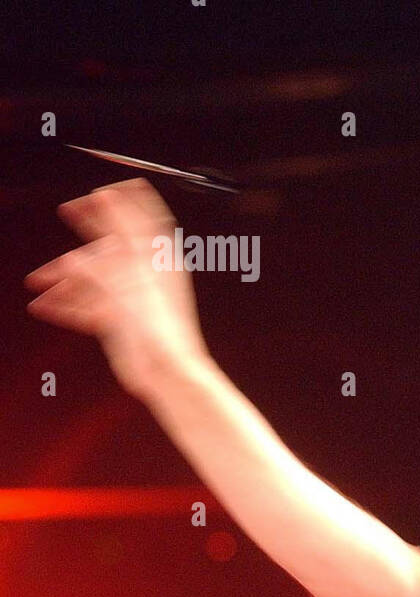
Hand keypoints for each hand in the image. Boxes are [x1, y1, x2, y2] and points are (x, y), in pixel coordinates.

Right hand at [25, 178, 212, 399]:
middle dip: (90, 225)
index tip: (104, 188)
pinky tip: (47, 307)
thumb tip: (89, 229)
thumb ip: (105, 257)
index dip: (126, 199)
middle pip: (115, 240)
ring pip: (97, 275)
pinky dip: (68, 304)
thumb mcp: (127, 285)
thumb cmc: (161, 332)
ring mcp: (135, 296)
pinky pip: (91, 304)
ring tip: (39, 280)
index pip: (145, 217)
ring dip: (66, 276)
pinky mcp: (124, 319)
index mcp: (156, 260)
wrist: (169, 373)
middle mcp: (147, 274)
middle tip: (69, 211)